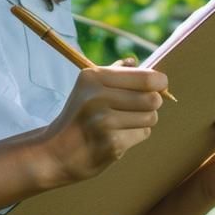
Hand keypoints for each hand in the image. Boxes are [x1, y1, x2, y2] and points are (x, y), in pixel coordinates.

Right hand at [41, 59, 165, 186]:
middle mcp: (98, 96)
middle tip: (139, 107)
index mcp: (94, 77)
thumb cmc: (78, 117)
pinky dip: (135, 136)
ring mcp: (104, 121)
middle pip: (153, 98)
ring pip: (151, 117)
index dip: (159, 83)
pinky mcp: (112, 143)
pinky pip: (143, 134)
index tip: (158, 87)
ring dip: (144, 121)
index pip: (147, 77)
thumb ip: (113, 73)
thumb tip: (133, 61)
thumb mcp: (87, 88)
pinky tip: (117, 137)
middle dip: (152, 104)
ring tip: (123, 123)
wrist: (55, 153)